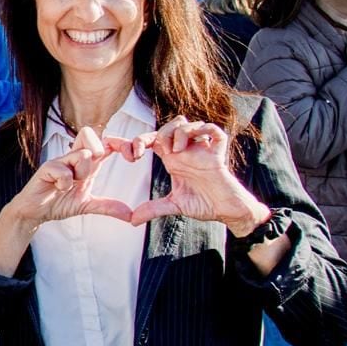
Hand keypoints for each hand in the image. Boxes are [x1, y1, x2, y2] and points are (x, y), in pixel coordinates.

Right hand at [1, 127, 134, 230]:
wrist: (35, 212)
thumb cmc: (58, 202)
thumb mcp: (88, 205)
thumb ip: (107, 207)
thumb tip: (130, 215)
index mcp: (85, 164)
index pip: (105, 143)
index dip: (121, 144)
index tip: (133, 157)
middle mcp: (73, 158)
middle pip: (90, 134)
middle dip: (100, 149)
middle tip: (95, 169)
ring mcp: (59, 161)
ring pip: (82, 154)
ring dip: (82, 173)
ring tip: (71, 185)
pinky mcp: (46, 168)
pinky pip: (63, 170)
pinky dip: (64, 183)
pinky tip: (58, 189)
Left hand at [124, 118, 266, 233]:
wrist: (226, 211)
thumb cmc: (204, 204)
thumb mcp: (173, 205)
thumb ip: (153, 209)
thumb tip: (132, 220)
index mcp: (173, 160)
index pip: (152, 141)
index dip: (135, 141)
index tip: (119, 149)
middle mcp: (185, 152)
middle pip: (166, 128)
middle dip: (150, 135)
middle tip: (139, 152)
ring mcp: (201, 150)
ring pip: (186, 124)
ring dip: (174, 132)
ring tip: (172, 151)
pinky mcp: (218, 153)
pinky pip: (213, 130)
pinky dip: (201, 130)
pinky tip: (188, 145)